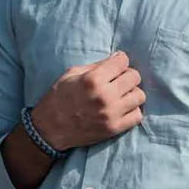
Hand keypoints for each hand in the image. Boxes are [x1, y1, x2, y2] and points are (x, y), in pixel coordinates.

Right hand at [31, 51, 145, 150]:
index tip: (115, 65)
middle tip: (118, 81)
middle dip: (127, 76)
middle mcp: (105, 96)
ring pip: (139, 96)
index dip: (119, 61)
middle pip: (134, 77)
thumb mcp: (72, 74)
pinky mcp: (114, 128)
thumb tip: (117, 59)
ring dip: (131, 93)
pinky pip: (137, 115)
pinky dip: (132, 110)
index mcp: (93, 79)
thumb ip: (96, 66)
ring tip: (121, 95)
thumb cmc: (59, 98)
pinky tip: (122, 108)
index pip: (123, 61)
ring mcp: (111, 114)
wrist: (50, 129)